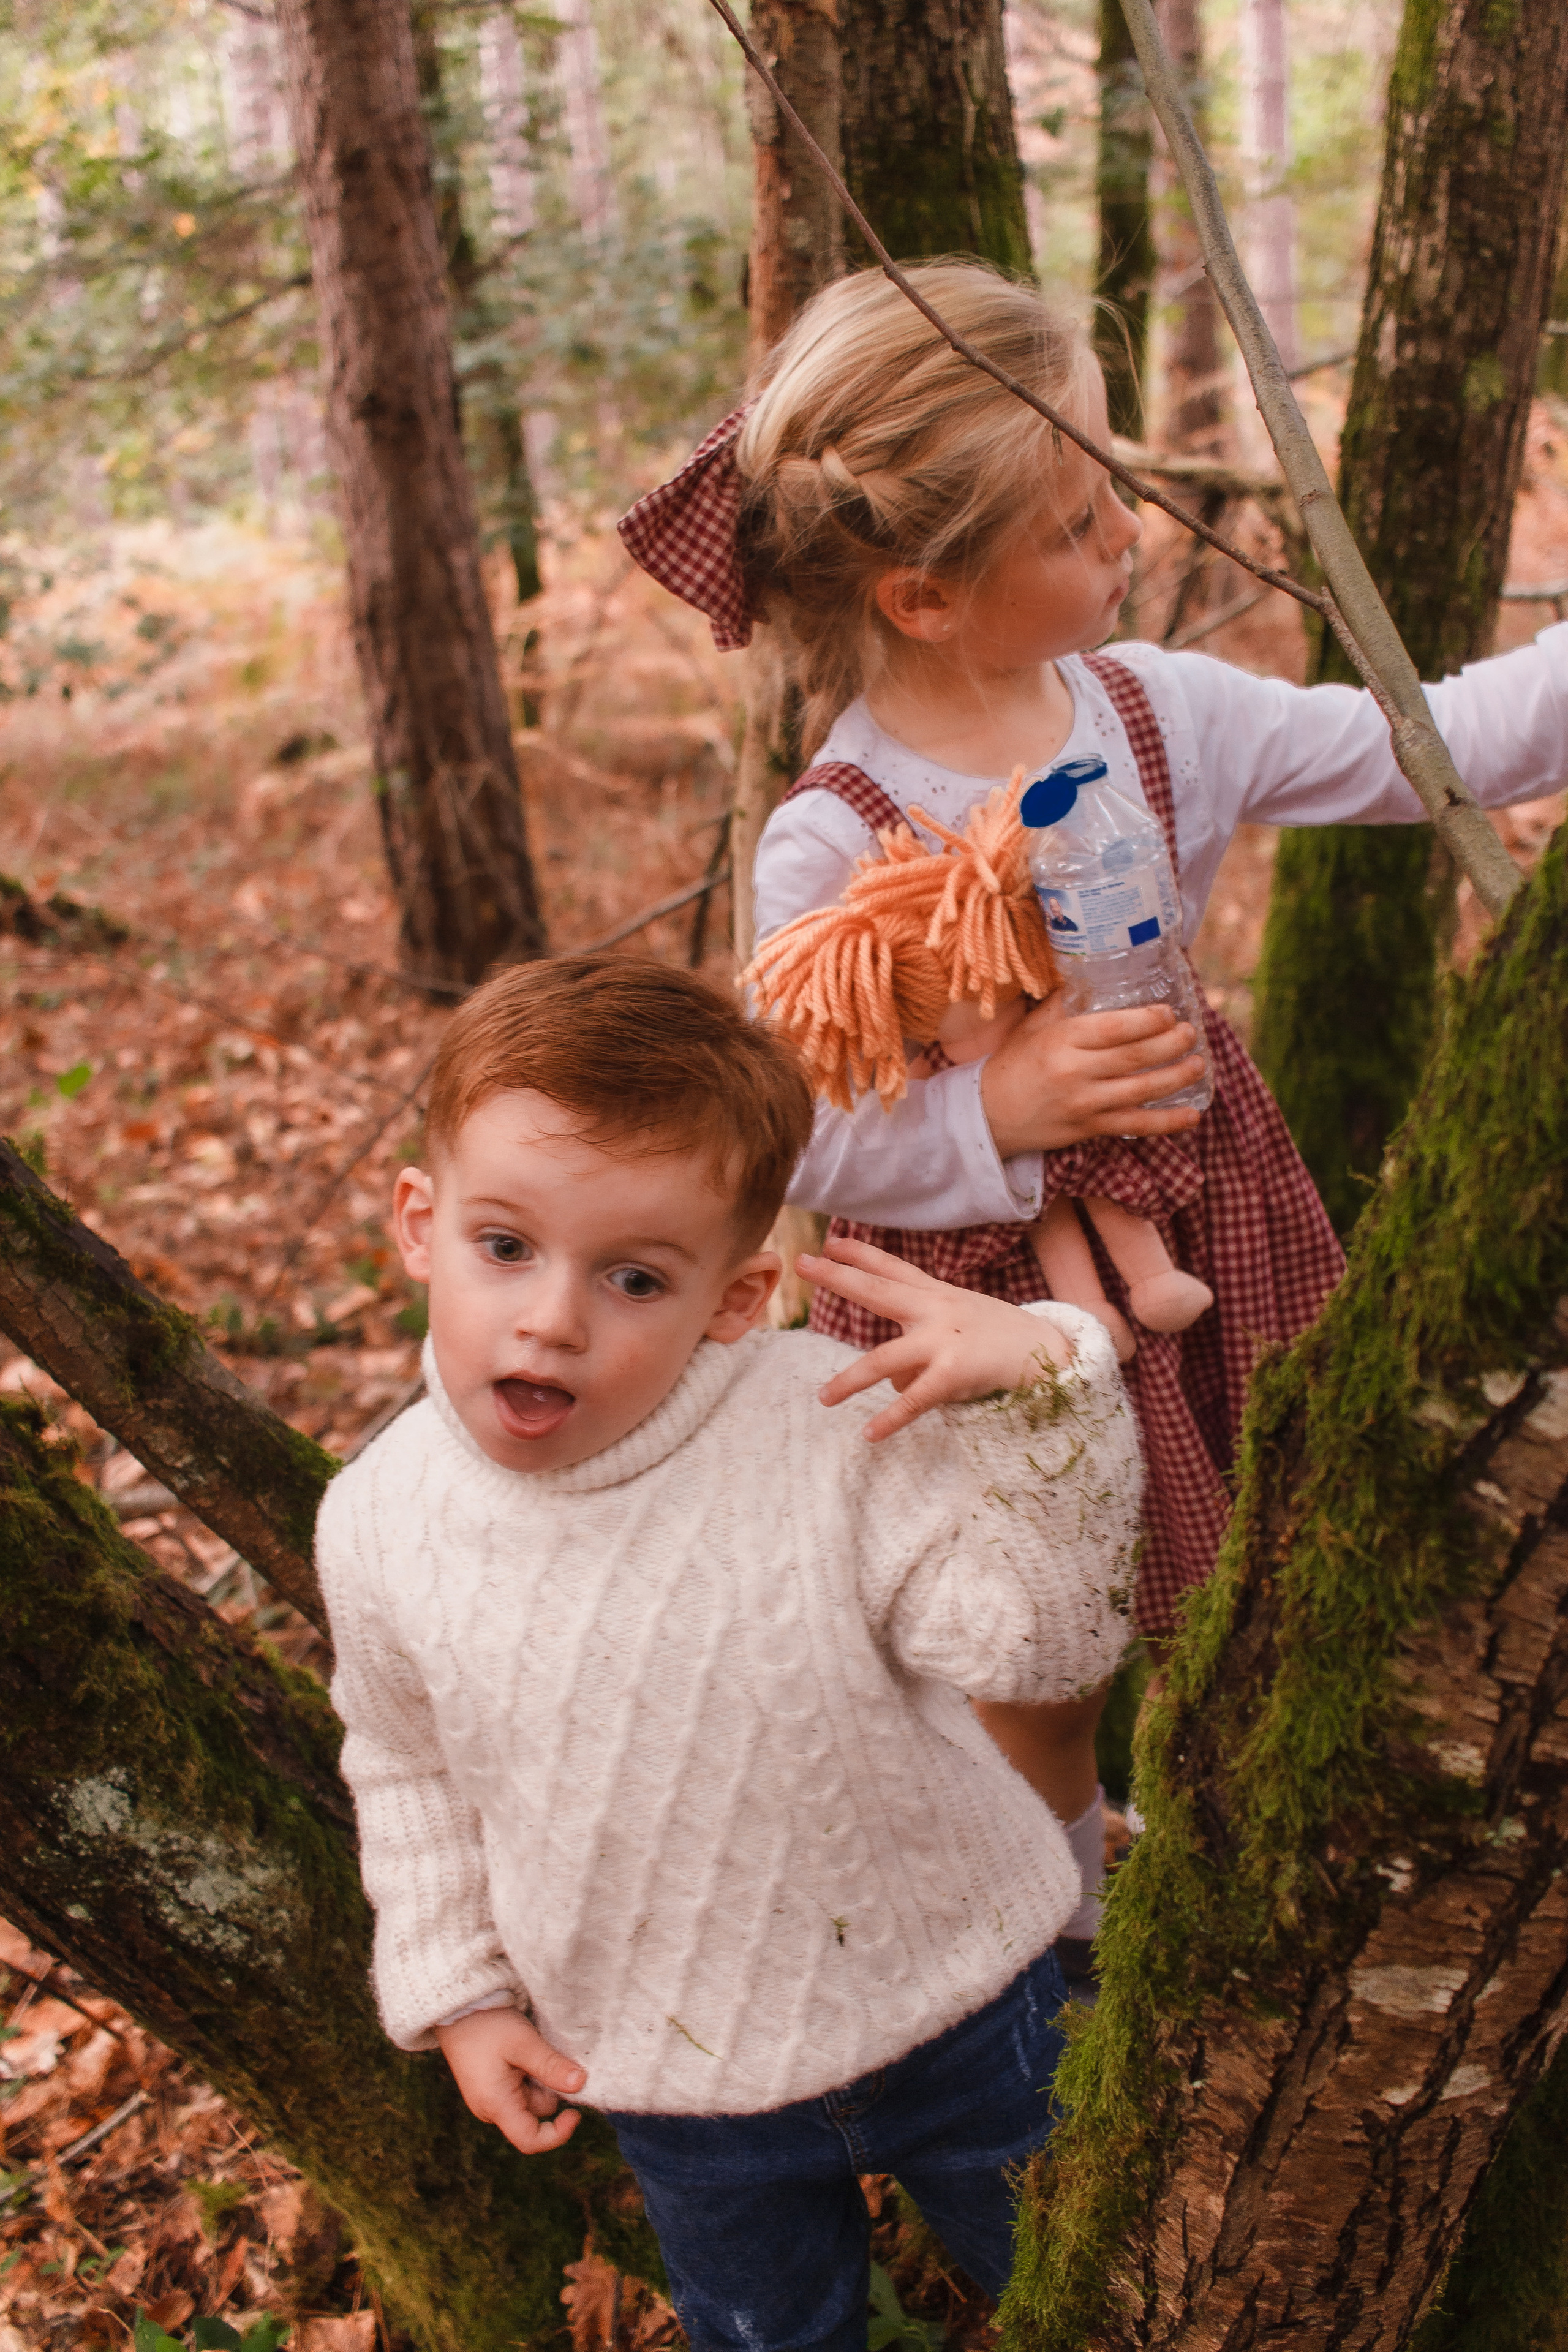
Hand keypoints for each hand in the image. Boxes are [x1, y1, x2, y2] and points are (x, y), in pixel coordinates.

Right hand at [436, 2005, 585, 2153]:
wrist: (457, 2010)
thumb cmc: (487, 2026)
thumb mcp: (523, 2043)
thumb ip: (551, 2067)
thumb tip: (580, 2084)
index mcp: (496, 2105)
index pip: (530, 2140)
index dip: (558, 2134)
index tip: (576, 2113)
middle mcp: (491, 2109)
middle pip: (535, 2112)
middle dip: (548, 2088)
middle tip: (544, 2054)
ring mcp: (489, 2098)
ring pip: (530, 2098)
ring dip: (539, 2078)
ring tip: (529, 2049)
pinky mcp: (490, 2087)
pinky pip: (519, 2089)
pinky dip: (528, 2073)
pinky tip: (522, 2052)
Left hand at [801, 1235, 1073, 1442]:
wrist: (1052, 1352)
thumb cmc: (1001, 1340)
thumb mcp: (962, 1325)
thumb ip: (921, 1346)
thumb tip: (889, 1385)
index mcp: (938, 1295)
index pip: (892, 1268)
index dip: (860, 1253)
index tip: (829, 1241)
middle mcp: (936, 1310)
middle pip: (876, 1290)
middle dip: (837, 1277)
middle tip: (801, 1263)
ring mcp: (944, 1341)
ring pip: (884, 1359)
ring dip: (851, 1381)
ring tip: (823, 1398)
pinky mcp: (955, 1373)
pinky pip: (915, 1400)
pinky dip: (891, 1420)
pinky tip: (870, 1434)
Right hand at [981, 990, 1205, 1157]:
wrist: (989, 1115)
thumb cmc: (1014, 1064)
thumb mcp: (1034, 1028)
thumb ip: (1066, 1004)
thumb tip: (1096, 974)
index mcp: (1061, 1041)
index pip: (1113, 1029)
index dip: (1147, 1021)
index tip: (1169, 1013)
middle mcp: (1075, 1073)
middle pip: (1135, 1058)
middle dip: (1172, 1045)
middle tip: (1192, 1034)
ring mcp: (1085, 1104)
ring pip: (1142, 1091)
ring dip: (1177, 1078)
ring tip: (1199, 1065)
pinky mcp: (1090, 1129)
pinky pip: (1136, 1126)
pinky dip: (1167, 1123)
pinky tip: (1192, 1116)